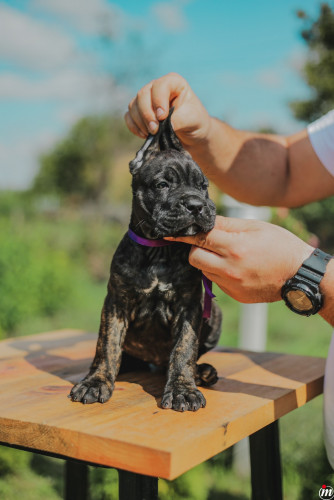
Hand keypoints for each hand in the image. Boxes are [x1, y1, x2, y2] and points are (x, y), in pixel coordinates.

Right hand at [124, 72, 210, 146]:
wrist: (192, 135)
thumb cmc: (195, 123)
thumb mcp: (192, 119)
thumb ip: (178, 119)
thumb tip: (160, 125)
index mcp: (173, 83)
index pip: (160, 86)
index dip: (158, 100)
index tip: (162, 117)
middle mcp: (157, 88)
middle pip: (142, 95)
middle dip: (147, 114)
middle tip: (155, 130)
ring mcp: (147, 100)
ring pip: (133, 106)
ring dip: (140, 122)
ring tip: (152, 134)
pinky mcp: (140, 113)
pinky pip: (128, 117)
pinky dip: (134, 127)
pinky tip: (144, 135)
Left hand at [165, 216, 313, 303]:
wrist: (300, 275)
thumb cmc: (280, 245)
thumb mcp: (256, 227)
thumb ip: (226, 224)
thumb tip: (203, 221)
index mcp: (235, 248)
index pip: (199, 238)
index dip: (183, 234)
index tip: (169, 233)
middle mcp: (230, 269)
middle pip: (194, 257)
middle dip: (195, 248)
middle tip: (208, 242)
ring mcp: (232, 285)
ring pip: (204, 270)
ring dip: (208, 261)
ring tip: (228, 255)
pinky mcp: (235, 296)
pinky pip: (217, 281)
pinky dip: (220, 273)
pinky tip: (237, 268)